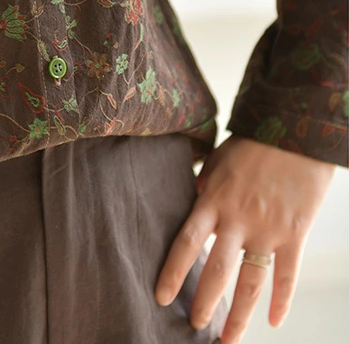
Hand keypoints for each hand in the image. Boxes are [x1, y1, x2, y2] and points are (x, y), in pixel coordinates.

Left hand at [154, 134, 335, 342]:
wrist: (296, 133)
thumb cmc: (253, 144)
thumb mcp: (220, 160)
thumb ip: (205, 184)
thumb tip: (193, 198)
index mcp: (214, 199)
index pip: (186, 242)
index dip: (172, 272)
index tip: (160, 297)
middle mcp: (238, 219)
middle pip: (216, 271)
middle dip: (203, 303)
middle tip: (193, 325)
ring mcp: (267, 230)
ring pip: (250, 284)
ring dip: (239, 317)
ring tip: (227, 340)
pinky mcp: (294, 235)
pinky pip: (287, 276)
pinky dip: (282, 302)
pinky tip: (275, 323)